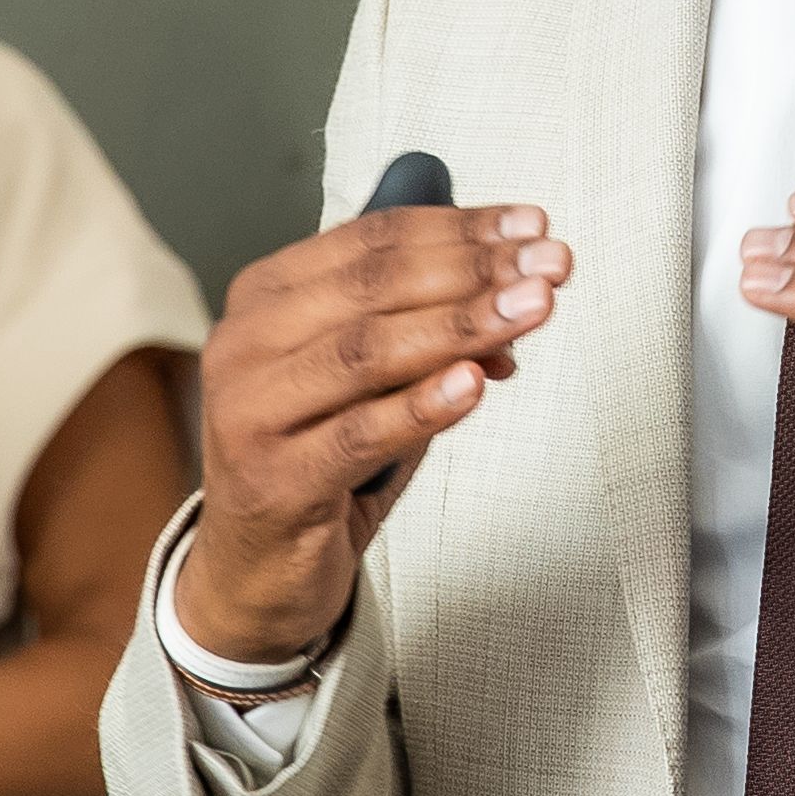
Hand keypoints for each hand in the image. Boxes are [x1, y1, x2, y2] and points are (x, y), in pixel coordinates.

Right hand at [181, 200, 573, 662]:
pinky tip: (477, 383)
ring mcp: (249, 412)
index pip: (370, 240)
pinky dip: (423, 404)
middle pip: (372, 287)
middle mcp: (244, 343)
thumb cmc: (319, 459)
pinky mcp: (274, 481)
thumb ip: (423, 326)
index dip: (458, 227)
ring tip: (532, 307)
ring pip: (367, 352)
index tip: (530, 224)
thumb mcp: (367, 379)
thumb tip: (515, 287)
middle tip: (550, 261)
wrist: (255, 570)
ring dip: (462, 324)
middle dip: (473, 268)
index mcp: (265, 298)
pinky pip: (360, 433)